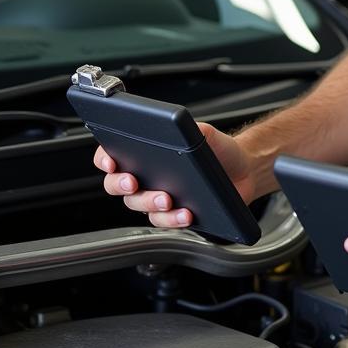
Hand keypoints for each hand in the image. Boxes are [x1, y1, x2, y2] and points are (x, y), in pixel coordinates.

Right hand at [93, 122, 255, 228]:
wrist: (244, 170)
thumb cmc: (219, 149)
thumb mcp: (205, 133)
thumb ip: (188, 129)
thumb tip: (176, 126)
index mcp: (145, 153)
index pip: (112, 154)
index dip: (104, 158)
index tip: (111, 161)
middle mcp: (146, 177)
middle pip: (116, 185)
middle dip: (122, 184)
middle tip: (134, 181)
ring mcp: (157, 197)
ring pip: (138, 206)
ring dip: (150, 203)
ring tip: (168, 198)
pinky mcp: (173, 215)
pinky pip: (163, 221)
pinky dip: (173, 219)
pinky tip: (186, 212)